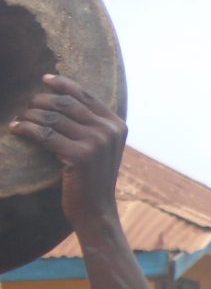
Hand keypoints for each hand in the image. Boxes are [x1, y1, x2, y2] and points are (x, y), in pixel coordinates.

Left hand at [8, 74, 125, 223]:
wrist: (96, 210)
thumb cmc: (91, 178)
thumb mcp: (100, 147)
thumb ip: (91, 124)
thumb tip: (63, 97)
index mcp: (117, 125)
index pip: (86, 95)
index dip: (63, 84)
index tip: (45, 78)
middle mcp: (109, 132)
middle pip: (66, 103)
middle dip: (41, 101)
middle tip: (27, 106)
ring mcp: (96, 143)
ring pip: (53, 117)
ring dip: (30, 115)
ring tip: (19, 119)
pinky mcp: (80, 156)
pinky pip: (45, 134)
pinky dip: (26, 129)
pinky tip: (16, 129)